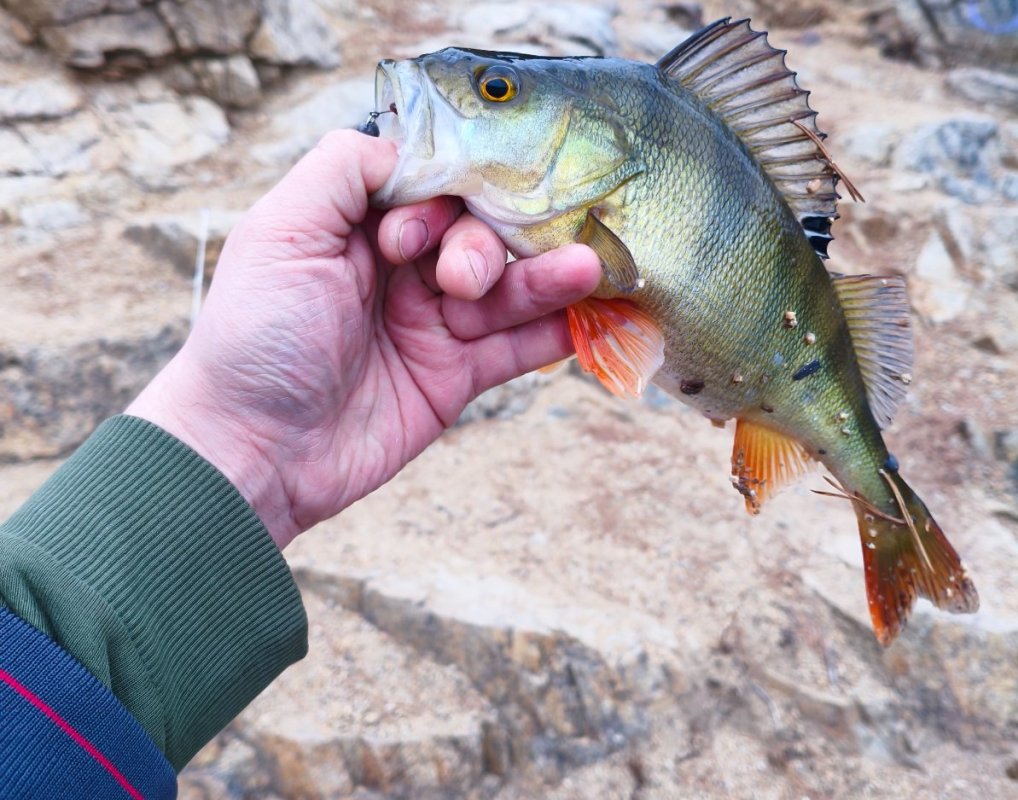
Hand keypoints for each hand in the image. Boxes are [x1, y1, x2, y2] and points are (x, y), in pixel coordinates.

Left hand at [127, 130, 599, 547]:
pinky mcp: (454, 379)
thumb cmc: (256, 338)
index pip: (430, 186)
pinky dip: (553, 333)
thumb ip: (342, 170)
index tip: (414, 236)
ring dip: (546, 277)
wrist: (256, 452)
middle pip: (477, 232)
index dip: (441, 198)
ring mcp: (431, 325)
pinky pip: (516, 350)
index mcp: (359, 228)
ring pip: (506, 289)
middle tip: (464, 280)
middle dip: (485, 245)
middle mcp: (401, 270)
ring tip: (586, 269)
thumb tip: (408, 144)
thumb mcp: (279, 233)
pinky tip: (588, 317)